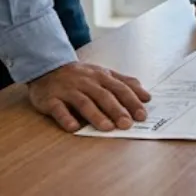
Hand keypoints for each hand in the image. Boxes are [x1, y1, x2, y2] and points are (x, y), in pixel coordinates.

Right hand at [28, 61, 150, 132]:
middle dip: (117, 110)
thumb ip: (125, 83)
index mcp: (102, 76)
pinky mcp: (51, 99)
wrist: (48, 68)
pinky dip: (66, 118)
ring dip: (96, 115)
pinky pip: (58, 109)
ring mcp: (68, 90)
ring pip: (84, 102)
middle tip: (127, 124)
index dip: (132, 101)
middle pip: (104, 96)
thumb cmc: (82, 75)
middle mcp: (87, 82)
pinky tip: (74, 128)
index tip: (142, 115)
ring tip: (108, 128)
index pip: (120, 89)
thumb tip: (146, 96)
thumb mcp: (104, 74)